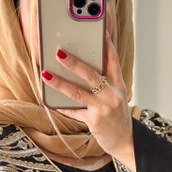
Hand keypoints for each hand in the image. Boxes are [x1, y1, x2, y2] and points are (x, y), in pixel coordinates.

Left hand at [42, 32, 136, 171]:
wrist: (125, 142)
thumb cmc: (117, 117)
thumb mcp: (116, 97)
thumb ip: (105, 82)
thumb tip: (82, 68)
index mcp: (118, 85)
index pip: (113, 60)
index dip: (105, 44)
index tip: (98, 29)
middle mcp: (112, 95)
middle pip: (91, 74)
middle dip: (74, 62)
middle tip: (59, 52)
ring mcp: (103, 109)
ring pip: (78, 92)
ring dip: (60, 83)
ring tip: (46, 74)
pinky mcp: (94, 122)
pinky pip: (74, 112)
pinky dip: (62, 106)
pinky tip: (49, 100)